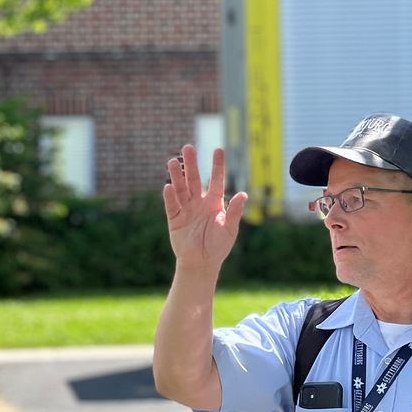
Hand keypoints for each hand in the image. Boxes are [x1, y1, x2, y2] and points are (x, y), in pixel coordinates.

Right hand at [162, 145, 246, 271]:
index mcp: (214, 203)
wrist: (202, 263)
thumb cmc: (218, 247)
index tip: (218, 149)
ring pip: (181, 189)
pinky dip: (169, 197)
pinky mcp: (174, 220)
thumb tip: (243, 194)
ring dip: (176, 176)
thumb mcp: (230, 229)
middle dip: (191, 164)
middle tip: (187, 147)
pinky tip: (168, 186)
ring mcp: (186, 210)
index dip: (217, 165)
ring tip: (172, 162)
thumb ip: (234, 211)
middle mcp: (199, 203)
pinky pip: (171, 206)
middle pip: (194, 179)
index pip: (216, 180)